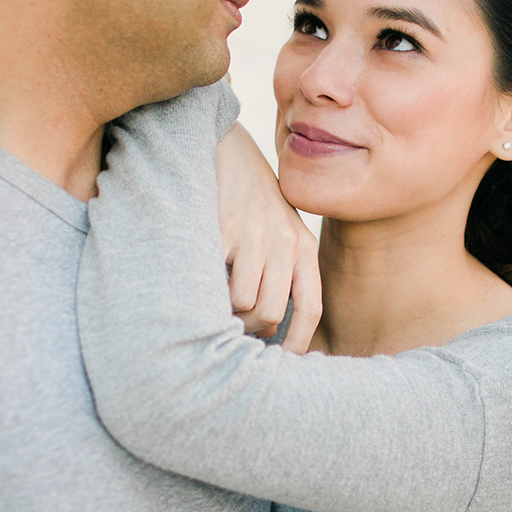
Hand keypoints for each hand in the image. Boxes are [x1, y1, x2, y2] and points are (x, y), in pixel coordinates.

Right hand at [215, 123, 321, 353]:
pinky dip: (205, 286)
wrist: (227, 147)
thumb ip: (280, 274)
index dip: (298, 343)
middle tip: (229, 322)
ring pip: (243, 301)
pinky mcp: (225, 228)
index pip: (310, 307)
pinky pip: (215, 278)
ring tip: (213, 294)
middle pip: (270, 313)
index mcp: (303, 247)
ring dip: (223, 306)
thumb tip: (271, 327)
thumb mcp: (278, 232)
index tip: (283, 364)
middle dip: (247, 327)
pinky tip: (200, 273)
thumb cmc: (251, 201)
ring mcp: (256, 235)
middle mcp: (286, 241)